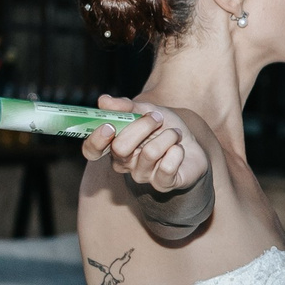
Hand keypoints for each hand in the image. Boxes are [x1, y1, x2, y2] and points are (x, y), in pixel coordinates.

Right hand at [83, 97, 207, 195]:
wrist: (193, 140)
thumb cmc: (164, 126)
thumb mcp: (147, 110)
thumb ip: (126, 106)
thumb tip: (103, 101)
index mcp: (114, 145)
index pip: (91, 150)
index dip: (96, 140)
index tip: (109, 125)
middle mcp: (124, 164)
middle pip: (120, 148)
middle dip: (142, 126)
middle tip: (157, 118)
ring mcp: (142, 175)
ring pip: (149, 153)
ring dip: (168, 136)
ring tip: (175, 133)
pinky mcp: (162, 184)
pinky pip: (167, 167)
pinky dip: (178, 152)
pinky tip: (179, 150)